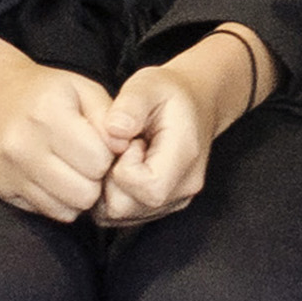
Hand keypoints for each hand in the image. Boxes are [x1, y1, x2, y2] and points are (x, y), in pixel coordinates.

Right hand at [0, 19, 122, 222]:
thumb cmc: (44, 91)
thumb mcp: (83, 89)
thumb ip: (110, 118)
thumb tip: (125, 151)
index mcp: (47, 113)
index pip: (99, 161)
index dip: (108, 156)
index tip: (101, 146)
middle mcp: (22, 144)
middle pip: (85, 192)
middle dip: (94, 180)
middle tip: (88, 162)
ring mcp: (7, 169)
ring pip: (67, 209)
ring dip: (77, 193)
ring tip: (72, 170)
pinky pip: (46, 212)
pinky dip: (57, 200)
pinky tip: (53, 177)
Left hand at [94, 26, 268, 227]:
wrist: (194, 105)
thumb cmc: (169, 93)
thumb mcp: (148, 84)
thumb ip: (130, 105)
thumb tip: (113, 130)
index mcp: (185, 159)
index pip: (148, 188)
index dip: (124, 168)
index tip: (128, 141)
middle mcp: (183, 189)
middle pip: (126, 208)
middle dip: (109, 179)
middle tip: (120, 149)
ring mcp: (172, 202)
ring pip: (119, 215)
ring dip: (107, 188)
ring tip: (121, 157)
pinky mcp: (159, 208)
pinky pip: (120, 215)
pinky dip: (111, 195)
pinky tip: (121, 168)